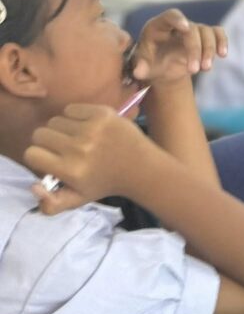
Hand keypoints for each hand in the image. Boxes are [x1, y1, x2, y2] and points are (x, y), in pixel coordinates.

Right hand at [23, 104, 152, 213]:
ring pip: (55, 120)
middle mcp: (79, 149)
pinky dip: (75, 116)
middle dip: (48, 141)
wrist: (142, 167)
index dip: (39, 157)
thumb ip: (51, 204)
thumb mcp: (78, 200)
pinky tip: (87, 127)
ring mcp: (92, 129)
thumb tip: (33, 186)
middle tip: (64, 148)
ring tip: (77, 138)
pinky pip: (72, 108)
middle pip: (40, 133)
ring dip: (62, 129)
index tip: (52, 160)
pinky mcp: (103, 114)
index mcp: (71, 170)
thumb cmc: (105, 183)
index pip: (31, 154)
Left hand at [130, 9, 227, 85]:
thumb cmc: (150, 64)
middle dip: (195, 49)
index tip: (185, 27)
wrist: (163, 69)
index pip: (170, 16)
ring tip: (206, 69)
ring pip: (207, 32)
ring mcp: (193, 30)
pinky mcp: (205, 37)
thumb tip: (139, 72)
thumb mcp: (142, 66)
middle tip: (193, 71)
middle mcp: (178, 25)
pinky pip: (218, 33)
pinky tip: (222, 54)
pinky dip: (222, 42)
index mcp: (159, 26)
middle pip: (192, 29)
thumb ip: (141, 67)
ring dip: (209, 50)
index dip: (178, 19)